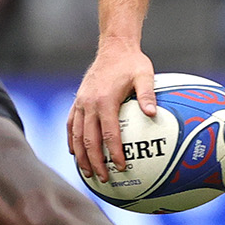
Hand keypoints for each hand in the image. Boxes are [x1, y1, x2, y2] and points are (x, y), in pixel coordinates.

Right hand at [68, 39, 155, 182]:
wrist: (113, 46)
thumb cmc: (132, 62)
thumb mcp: (145, 74)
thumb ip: (147, 94)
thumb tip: (153, 113)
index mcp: (105, 100)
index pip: (109, 134)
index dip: (114, 153)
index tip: (121, 168)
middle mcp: (89, 104)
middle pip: (89, 140)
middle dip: (95, 161)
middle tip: (104, 178)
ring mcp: (81, 103)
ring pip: (76, 135)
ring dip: (80, 155)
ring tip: (87, 172)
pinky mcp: (78, 101)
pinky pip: (71, 124)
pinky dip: (71, 140)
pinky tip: (74, 152)